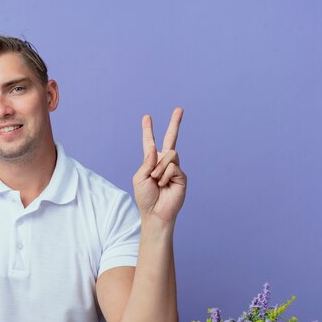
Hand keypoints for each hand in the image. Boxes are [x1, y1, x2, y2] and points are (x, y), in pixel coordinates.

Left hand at [132, 107, 186, 223]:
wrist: (155, 213)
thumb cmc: (145, 197)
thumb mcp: (140, 177)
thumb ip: (147, 162)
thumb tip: (156, 149)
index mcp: (151, 161)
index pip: (150, 142)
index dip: (148, 130)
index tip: (147, 117)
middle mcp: (164, 162)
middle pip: (170, 139)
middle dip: (175, 123)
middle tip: (179, 108)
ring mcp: (174, 168)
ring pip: (170, 155)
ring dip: (159, 169)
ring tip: (157, 181)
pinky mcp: (182, 175)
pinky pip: (173, 166)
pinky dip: (165, 176)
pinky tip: (164, 185)